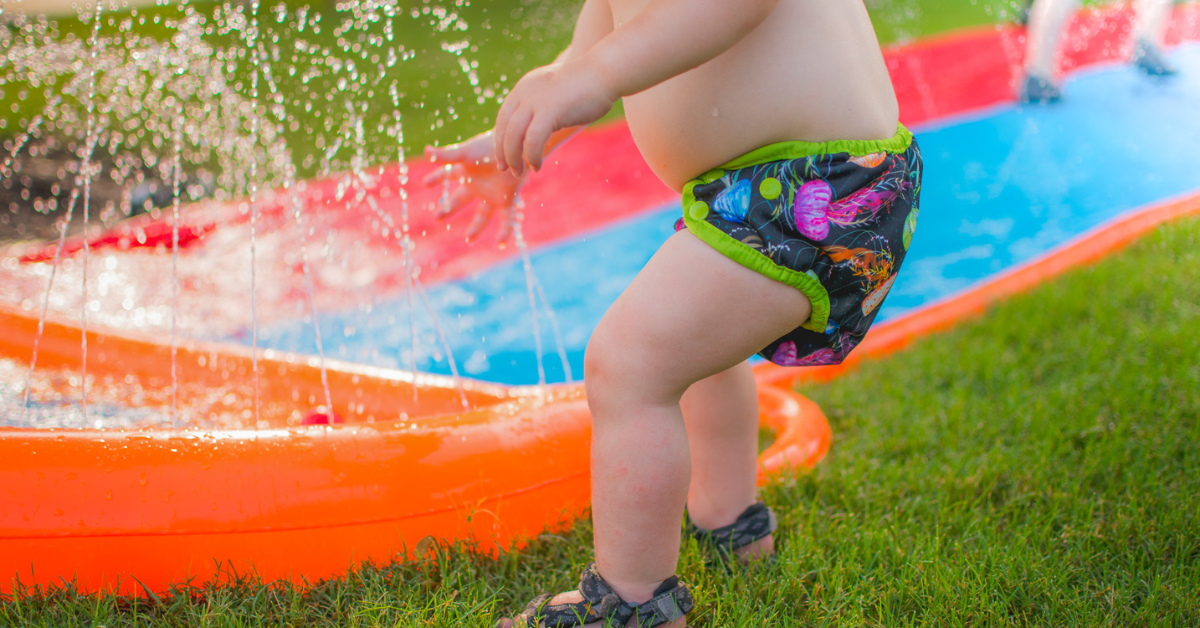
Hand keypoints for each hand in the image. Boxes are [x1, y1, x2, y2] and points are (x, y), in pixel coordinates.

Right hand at [423, 131, 523, 241]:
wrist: (514, 147)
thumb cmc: (489, 148)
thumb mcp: (465, 153)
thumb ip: (446, 156)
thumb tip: (426, 152)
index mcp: (468, 172)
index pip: (448, 175)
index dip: (437, 178)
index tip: (425, 183)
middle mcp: (479, 185)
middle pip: (461, 199)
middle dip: (449, 208)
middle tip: (437, 217)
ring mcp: (492, 194)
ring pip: (483, 215)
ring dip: (476, 227)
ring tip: (469, 239)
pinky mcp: (507, 199)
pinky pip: (507, 218)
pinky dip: (506, 230)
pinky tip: (501, 243)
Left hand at [494, 60, 613, 175]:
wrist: (604, 71)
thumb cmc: (588, 85)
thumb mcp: (556, 93)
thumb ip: (545, 106)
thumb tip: (543, 123)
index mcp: (525, 87)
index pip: (503, 117)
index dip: (500, 138)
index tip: (503, 155)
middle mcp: (525, 92)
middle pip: (504, 128)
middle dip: (502, 152)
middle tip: (505, 169)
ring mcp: (535, 101)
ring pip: (514, 136)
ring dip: (514, 157)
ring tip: (519, 172)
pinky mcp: (549, 110)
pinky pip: (533, 140)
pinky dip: (532, 156)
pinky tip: (536, 166)